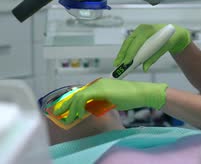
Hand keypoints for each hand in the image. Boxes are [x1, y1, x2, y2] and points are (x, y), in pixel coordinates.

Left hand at [53, 78, 167, 124]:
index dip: (72, 101)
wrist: (140, 93)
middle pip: (77, 93)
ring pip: (78, 96)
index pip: (82, 92)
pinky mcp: (100, 90)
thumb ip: (100, 103)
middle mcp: (97, 83)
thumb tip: (89, 109)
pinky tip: (80, 114)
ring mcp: (98, 85)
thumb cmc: (130, 98)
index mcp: (99, 84)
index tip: (66, 110)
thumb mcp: (111, 101)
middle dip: (67, 104)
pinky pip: (84, 98)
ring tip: (70, 118)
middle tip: (60, 113)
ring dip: (72, 108)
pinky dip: (79, 107)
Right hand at [114, 24, 190, 71]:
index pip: (137, 42)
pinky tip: (123, 58)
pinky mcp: (138, 33)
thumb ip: (154, 57)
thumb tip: (145, 68)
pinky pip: (130, 42)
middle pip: (129, 42)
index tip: (126, 62)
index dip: (131, 53)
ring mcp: (139, 30)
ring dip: (122, 53)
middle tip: (117, 64)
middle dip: (122, 54)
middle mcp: (142, 28)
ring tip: (117, 63)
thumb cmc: (170, 38)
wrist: (173, 31)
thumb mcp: (165, 48)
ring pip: (127, 42)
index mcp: (150, 30)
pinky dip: (126, 50)